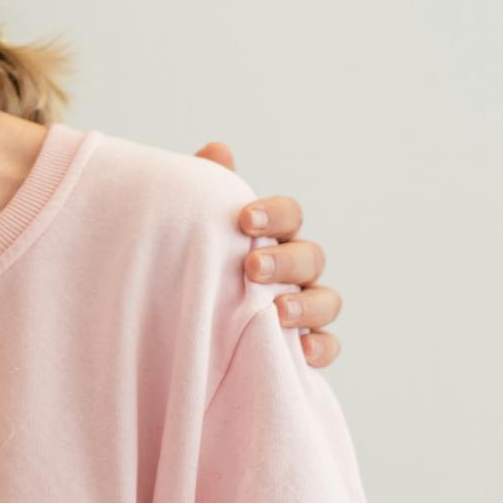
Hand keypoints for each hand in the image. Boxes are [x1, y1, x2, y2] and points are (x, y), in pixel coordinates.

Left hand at [196, 142, 344, 367]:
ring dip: (306, 303)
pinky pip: (326, 347)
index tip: (244, 219)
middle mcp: (294, 270)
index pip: (290, 215)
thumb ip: (207, 193)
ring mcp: (304, 308)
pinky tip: (301, 352)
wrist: (175, 327)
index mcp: (272, 236)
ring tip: (277, 310)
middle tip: (251, 267)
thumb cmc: (192, 266)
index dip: (275, 214)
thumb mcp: (193, 230)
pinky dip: (320, 348)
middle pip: (310, 256)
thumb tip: (218, 150)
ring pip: (326, 300)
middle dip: (285, 260)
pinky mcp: (301, 348)